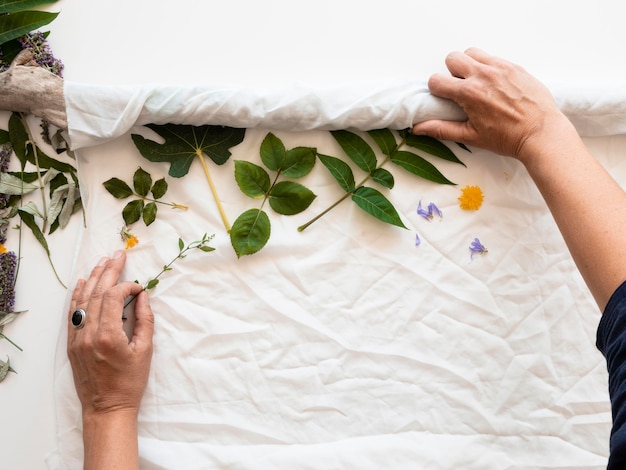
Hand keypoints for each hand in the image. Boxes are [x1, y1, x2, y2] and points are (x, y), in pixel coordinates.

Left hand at [67, 250, 153, 417]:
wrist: (107, 408)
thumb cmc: (130, 382)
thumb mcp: (145, 351)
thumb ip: (145, 321)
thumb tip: (143, 297)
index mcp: (108, 335)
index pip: (114, 297)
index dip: (127, 287)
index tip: (140, 288)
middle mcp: (89, 334)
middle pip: (98, 293)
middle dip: (109, 271)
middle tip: (119, 254)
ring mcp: (77, 338)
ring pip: (83, 300)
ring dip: (93, 278)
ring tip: (103, 261)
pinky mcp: (72, 344)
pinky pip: (73, 314)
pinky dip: (78, 296)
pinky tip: (83, 283)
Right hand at [412, 48, 572, 162]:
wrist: (540, 133)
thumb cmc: (507, 137)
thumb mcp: (471, 136)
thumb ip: (442, 129)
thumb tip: (418, 128)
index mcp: (469, 93)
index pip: (437, 80)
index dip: (437, 89)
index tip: (445, 98)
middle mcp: (483, 75)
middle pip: (453, 58)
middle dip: (452, 72)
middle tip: (461, 88)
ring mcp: (500, 68)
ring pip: (473, 52)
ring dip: (469, 64)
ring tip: (477, 82)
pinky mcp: (514, 66)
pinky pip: (493, 57)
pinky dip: (489, 67)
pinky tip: (495, 84)